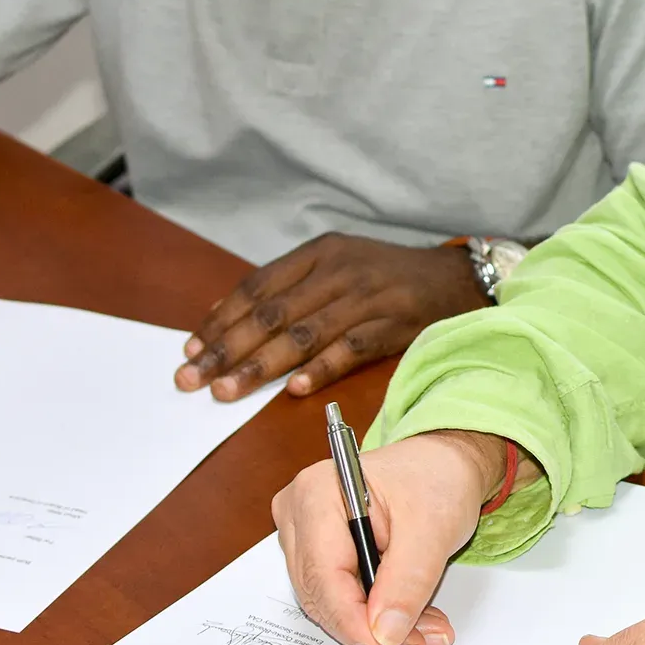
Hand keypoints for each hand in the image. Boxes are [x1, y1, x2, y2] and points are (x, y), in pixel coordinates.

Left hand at [175, 233, 486, 399]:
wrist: (454, 278)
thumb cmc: (385, 276)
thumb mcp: (335, 264)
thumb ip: (286, 287)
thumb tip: (223, 318)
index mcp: (319, 253)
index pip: (257, 287)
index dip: (221, 320)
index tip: (190, 350)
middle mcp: (338, 271)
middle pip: (271, 314)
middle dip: (226, 349)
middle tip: (192, 379)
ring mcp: (366, 297)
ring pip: (303, 334)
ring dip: (260, 366)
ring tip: (227, 391)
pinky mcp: (392, 324)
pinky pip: (350, 349)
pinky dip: (321, 369)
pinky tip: (295, 389)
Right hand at [272, 430, 517, 644]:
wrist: (443, 464)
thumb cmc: (436, 477)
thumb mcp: (432, 528)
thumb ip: (407, 582)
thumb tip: (384, 632)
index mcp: (317, 493)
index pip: (323, 574)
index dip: (352, 620)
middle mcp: (300, 513)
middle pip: (322, 592)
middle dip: (369, 627)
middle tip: (417, 643)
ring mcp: (305, 534)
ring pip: (330, 601)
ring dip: (376, 624)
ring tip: (424, 631)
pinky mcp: (320, 551)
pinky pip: (339, 595)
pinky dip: (376, 613)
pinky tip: (411, 618)